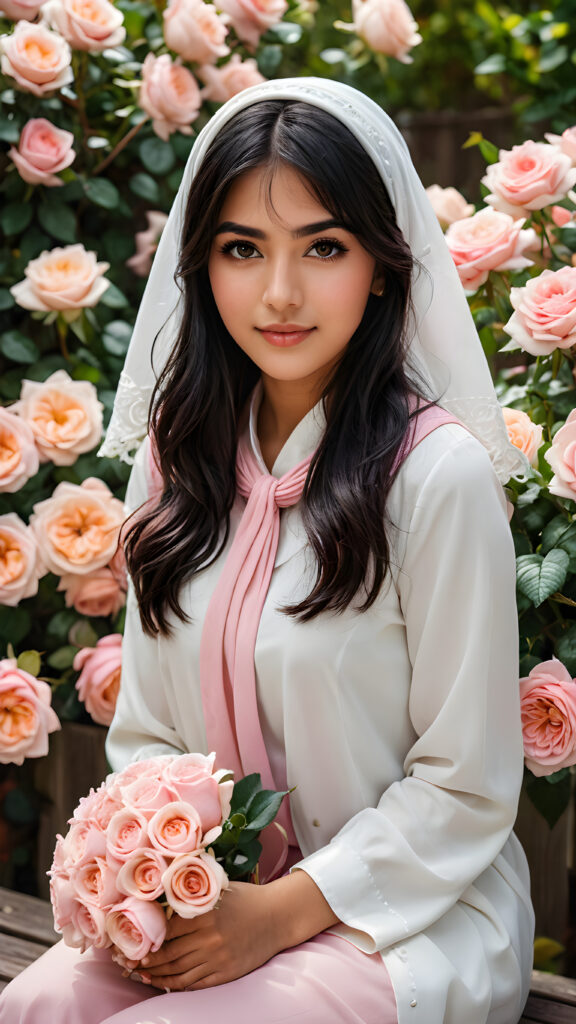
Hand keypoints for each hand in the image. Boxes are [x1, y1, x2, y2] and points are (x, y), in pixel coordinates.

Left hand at [137, 881, 284, 990]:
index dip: (148, 941)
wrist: (277, 916)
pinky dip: (178, 985)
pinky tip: (167, 983)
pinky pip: (196, 984)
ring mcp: (218, 958)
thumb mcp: (218, 890)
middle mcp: (209, 938)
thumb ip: (192, 896)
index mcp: (204, 915)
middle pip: (169, 955)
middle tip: (130, 964)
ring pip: (179, 973)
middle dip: (147, 962)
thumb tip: (160, 900)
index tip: (133, 945)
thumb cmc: (246, 899)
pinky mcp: (226, 973)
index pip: (166, 932)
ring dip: (158, 976)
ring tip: (143, 975)